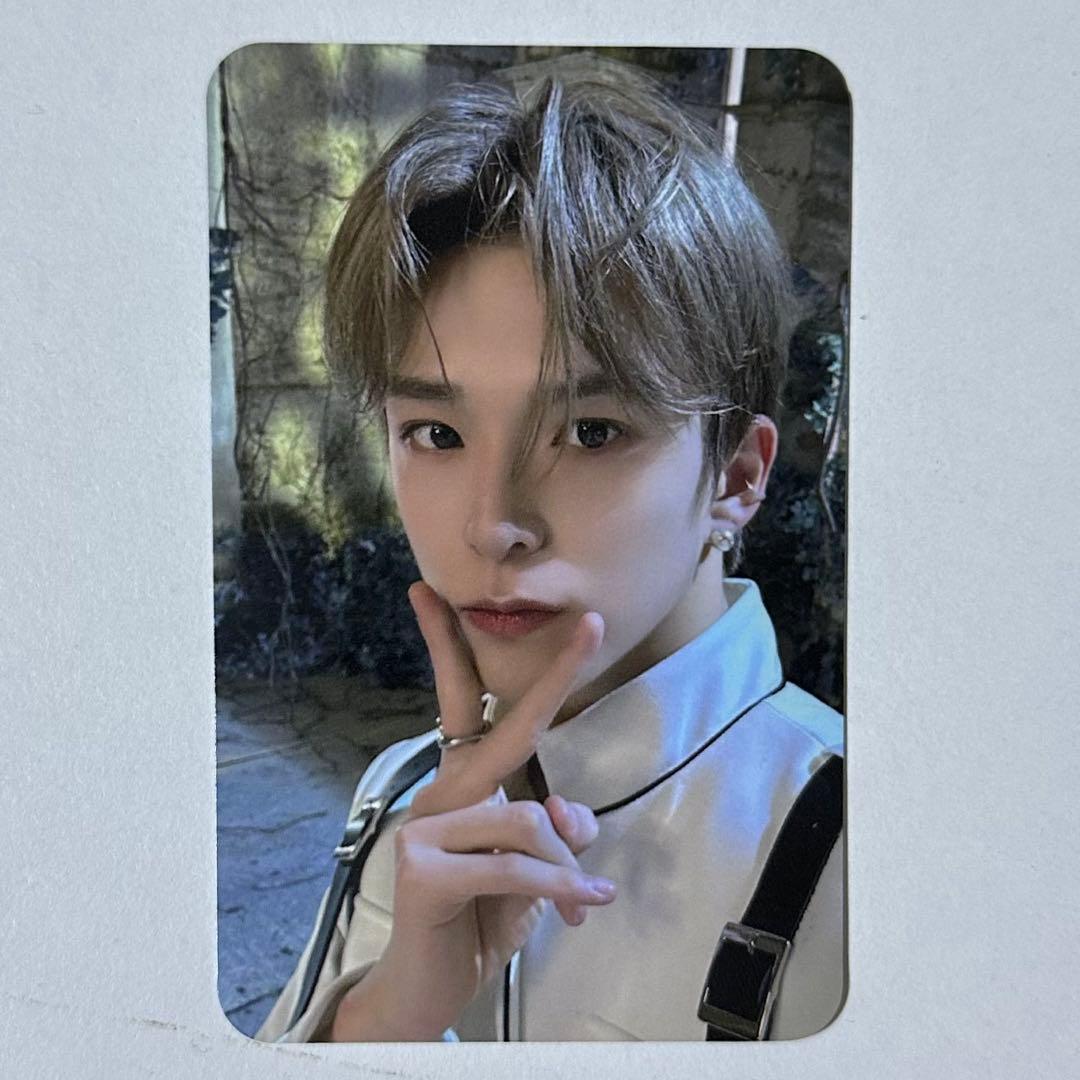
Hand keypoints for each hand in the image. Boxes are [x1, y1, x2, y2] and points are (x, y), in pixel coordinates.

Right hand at [330, 582, 611, 1040]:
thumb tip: (570, 813)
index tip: (439, 595)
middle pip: (503, 726)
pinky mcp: (422, 869)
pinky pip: (514, 865)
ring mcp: (423, 828)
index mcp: (460, 785)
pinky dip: (558, 887)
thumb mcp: (528, 872)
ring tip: (583, 901)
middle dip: (555, 675)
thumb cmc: (476, 921)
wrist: (425, 991)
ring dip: (565, 863)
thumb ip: (550, 833)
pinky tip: (582, 907)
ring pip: (525, 817)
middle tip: (592, 623)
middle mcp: (439, 794)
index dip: (451, 647)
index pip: (460, 704)